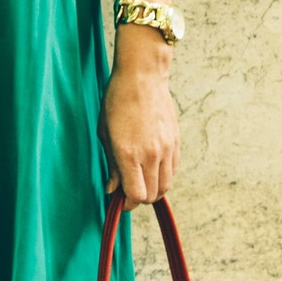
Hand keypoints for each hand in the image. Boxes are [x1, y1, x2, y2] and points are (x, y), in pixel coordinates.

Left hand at [100, 37, 180, 204]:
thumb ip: (111, 164)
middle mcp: (150, 155)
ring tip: (139, 178)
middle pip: (151, 195)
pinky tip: (150, 167)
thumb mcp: (105, 132)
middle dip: (138, 198)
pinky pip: (172, 172)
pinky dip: (162, 176)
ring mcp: (166, 149)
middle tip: (127, 189)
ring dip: (152, 189)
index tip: (119, 200)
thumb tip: (112, 189)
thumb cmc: (117, 101)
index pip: (135, 195)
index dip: (127, 203)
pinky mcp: (176, 143)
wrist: (142, 76)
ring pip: (164, 186)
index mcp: (128, 153)